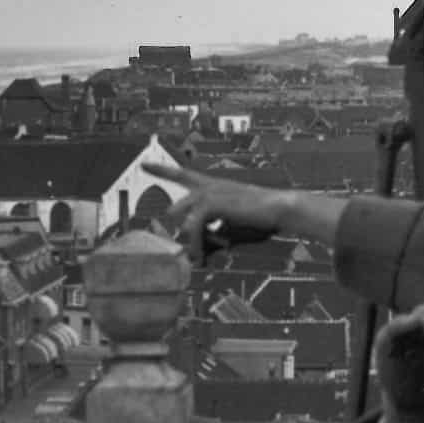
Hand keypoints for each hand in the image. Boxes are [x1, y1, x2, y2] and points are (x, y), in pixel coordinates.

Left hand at [144, 160, 291, 258]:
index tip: (144, 164)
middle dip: (183, 236)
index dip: (161, 169)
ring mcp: (207, 192)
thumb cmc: (260, 219)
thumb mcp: (231, 231)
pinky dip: (196, 245)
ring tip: (202, 259)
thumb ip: (212, 239)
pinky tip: (202, 256)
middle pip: (175, 210)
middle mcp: (206, 186)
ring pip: (183, 223)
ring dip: (192, 245)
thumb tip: (197, 257)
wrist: (279, 209)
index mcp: (212, 187)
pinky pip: (192, 229)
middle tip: (197, 255)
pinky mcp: (210, 202)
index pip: (181, 174)